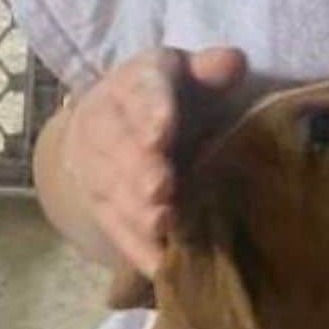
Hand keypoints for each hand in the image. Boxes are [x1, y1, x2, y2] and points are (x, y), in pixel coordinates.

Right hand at [62, 47, 247, 276]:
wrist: (121, 122)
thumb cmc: (177, 96)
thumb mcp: (194, 75)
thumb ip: (212, 69)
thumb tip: (232, 62)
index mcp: (136, 80)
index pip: (141, 90)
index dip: (151, 111)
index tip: (162, 134)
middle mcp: (106, 120)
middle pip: (119, 145)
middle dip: (139, 169)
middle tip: (161, 189)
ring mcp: (96, 164)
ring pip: (110, 188)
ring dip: (134, 210)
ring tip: (162, 225)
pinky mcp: (98, 203)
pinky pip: (112, 226)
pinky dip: (135, 248)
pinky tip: (158, 266)